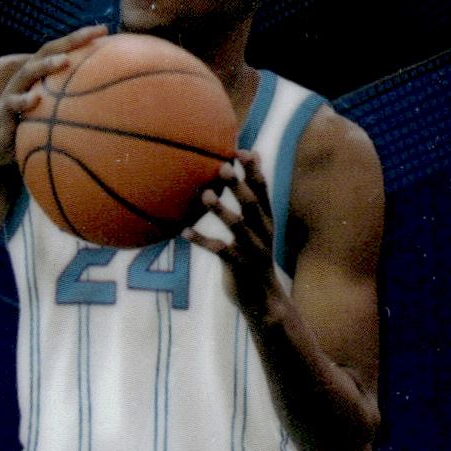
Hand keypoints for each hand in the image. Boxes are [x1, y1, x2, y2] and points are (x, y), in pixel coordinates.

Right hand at [0, 24, 108, 174]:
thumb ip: (73, 103)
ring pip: (29, 72)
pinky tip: (36, 100)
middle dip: (70, 41)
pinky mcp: (3, 110)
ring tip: (65, 61)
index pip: (62, 49)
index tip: (105, 29)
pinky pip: (13, 104)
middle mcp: (27, 77)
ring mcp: (14, 91)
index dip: (81, 38)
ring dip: (46, 65)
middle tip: (92, 34)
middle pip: (47, 51)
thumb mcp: (53, 113)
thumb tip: (108, 103)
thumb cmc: (31, 129)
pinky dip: (24, 101)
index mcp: (40, 75)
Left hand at [185, 149, 279, 308]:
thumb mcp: (256, 231)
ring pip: (237, 227)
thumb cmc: (252, 257)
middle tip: (222, 168)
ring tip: (205, 195)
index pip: (262, 191)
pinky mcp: (239, 267)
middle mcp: (262, 232)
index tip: (242, 151)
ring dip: (221, 210)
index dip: (253, 171)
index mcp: (266, 221)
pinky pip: (219, 251)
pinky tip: (185, 232)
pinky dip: (202, 240)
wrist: (263, 299)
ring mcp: (252, 250)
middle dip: (238, 186)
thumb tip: (240, 171)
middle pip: (252, 205)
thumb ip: (250, 204)